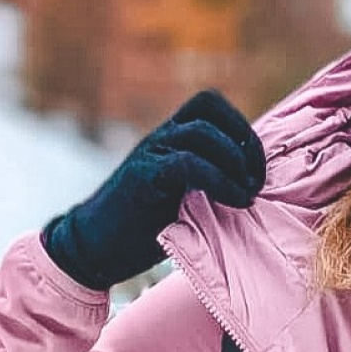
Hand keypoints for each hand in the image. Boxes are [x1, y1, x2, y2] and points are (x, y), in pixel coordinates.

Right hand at [42, 90, 265, 290]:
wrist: (95, 247)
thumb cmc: (145, 228)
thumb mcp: (185, 196)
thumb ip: (210, 182)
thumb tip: (253, 187)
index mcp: (171, 137)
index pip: (210, 104)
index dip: (241, 127)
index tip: (255, 168)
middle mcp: (160, 137)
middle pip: (209, 105)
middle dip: (244, 140)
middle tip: (255, 180)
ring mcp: (150, 153)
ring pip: (201, 131)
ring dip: (235, 161)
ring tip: (246, 193)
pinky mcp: (142, 176)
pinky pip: (187, 162)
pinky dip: (220, 180)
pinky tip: (234, 201)